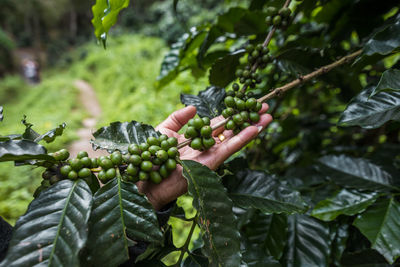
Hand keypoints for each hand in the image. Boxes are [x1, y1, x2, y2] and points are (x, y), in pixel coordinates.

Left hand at [137, 104, 272, 209]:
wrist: (147, 178)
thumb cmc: (152, 154)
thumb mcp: (164, 130)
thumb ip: (178, 118)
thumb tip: (194, 108)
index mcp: (198, 137)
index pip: (219, 123)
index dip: (232, 112)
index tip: (246, 102)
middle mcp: (208, 146)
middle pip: (232, 129)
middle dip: (248, 117)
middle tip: (265, 105)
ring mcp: (212, 154)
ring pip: (236, 138)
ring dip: (253, 126)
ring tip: (269, 114)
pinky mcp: (212, 163)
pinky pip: (230, 149)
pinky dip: (244, 138)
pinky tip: (256, 128)